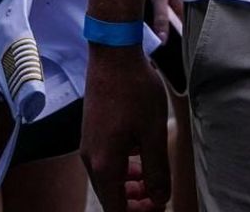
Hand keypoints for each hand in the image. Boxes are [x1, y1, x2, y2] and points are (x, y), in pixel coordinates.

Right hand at [82, 48, 171, 211]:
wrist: (113, 54)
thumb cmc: (134, 89)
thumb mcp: (153, 132)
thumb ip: (157, 171)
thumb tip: (160, 199)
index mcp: (105, 165)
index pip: (116, 210)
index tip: (159, 205)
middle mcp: (91, 159)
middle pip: (110, 198)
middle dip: (135, 203)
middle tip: (158, 196)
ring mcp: (89, 145)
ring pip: (108, 180)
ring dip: (129, 186)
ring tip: (151, 179)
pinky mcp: (91, 132)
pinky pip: (105, 162)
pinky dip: (122, 168)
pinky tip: (139, 155)